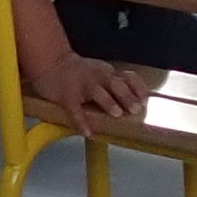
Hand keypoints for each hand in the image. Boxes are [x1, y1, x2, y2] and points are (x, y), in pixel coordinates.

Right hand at [30, 50, 149, 134]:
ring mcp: (81, 85)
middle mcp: (97, 76)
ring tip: (117, 113)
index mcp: (107, 73)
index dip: (138, 88)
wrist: (51, 64)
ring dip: (108, 101)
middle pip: (115, 83)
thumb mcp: (100, 73)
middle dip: (126, 95)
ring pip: (97, 91)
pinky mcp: (66, 96)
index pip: (128, 77)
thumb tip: (137, 102)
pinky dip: (81, 121)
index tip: (145, 100)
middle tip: (136, 109)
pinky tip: (87, 132)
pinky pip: (74, 109)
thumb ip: (114, 83)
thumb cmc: (79, 73)